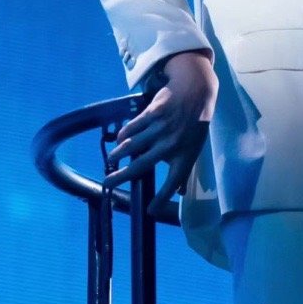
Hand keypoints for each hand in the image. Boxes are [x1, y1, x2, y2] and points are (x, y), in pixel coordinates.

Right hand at [101, 51, 217, 210]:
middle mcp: (172, 145)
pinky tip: (119, 139)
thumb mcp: (194, 148)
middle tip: (107, 184)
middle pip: (142, 166)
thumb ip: (185, 171)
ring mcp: (162, 128)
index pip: (173, 182)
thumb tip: (181, 194)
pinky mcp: (153, 113)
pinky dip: (124, 134)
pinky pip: (133, 126)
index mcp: (185, 156)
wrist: (195, 92)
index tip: (150, 211)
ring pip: (132, 145)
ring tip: (111, 160)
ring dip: (118, 154)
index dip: (162, 198)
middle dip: (121, 177)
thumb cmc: (195, 125)